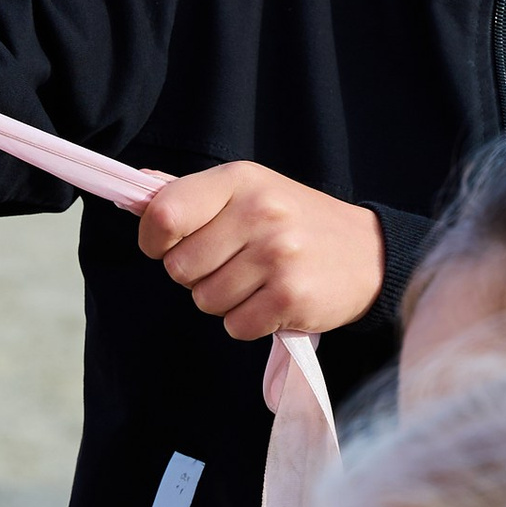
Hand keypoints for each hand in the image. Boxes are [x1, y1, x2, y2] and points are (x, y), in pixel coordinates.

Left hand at [137, 162, 385, 342]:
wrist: (368, 254)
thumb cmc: (297, 221)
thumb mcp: (250, 190)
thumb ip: (193, 193)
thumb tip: (137, 185)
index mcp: (239, 180)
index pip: (164, 214)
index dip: (154, 240)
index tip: (168, 246)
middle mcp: (259, 213)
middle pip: (179, 268)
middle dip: (196, 275)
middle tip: (232, 264)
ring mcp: (277, 255)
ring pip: (205, 301)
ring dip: (224, 301)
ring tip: (256, 282)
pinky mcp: (291, 297)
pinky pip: (235, 326)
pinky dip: (248, 322)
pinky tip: (271, 302)